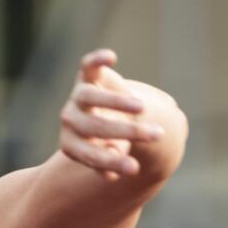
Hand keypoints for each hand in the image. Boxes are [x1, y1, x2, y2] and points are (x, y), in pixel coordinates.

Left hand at [59, 49, 164, 181]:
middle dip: (128, 132)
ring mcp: (76, 96)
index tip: (135, 169)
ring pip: (89, 96)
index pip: (90, 155)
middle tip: (157, 135)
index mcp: (71, 145)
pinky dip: (97, 60)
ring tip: (142, 107)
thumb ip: (115, 159)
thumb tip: (129, 168)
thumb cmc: (110, 140)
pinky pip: (88, 66)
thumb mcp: (113, 152)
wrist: (104, 116)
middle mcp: (69, 120)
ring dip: (115, 101)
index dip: (112, 162)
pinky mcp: (86, 76)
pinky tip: (111, 58)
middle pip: (94, 126)